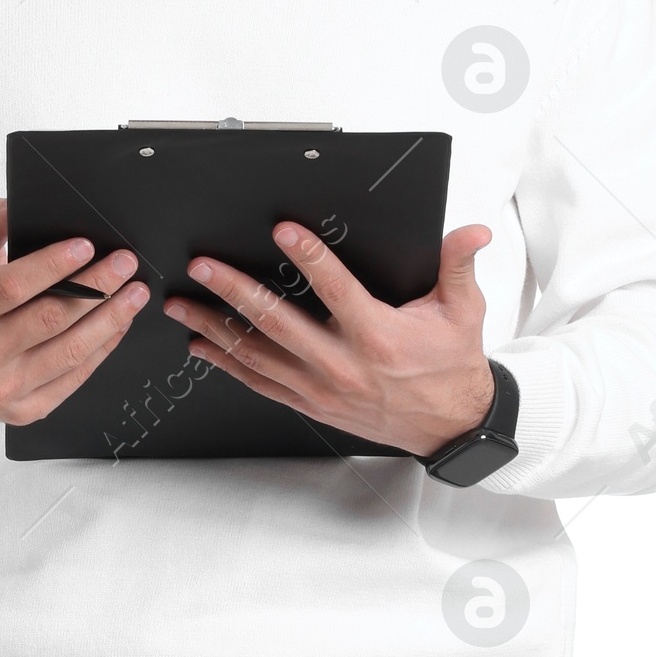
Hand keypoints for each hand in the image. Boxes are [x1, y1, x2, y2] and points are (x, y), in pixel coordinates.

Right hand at [0, 198, 145, 421]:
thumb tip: (14, 204)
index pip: (11, 287)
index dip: (52, 265)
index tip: (86, 246)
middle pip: (51, 317)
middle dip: (97, 286)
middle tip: (125, 263)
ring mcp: (5, 388)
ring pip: (72, 350)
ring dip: (111, 318)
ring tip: (135, 293)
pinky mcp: (28, 410)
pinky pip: (76, 376)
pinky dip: (104, 346)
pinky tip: (119, 322)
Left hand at [165, 221, 495, 456]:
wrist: (448, 426)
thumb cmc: (451, 365)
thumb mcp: (463, 312)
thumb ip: (459, 266)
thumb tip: (472, 230)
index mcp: (378, 337)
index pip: (337, 290)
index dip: (309, 258)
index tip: (283, 231)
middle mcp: (343, 365)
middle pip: (278, 323)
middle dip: (234, 292)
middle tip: (202, 267)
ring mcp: (321, 388)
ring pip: (258, 356)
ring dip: (216, 327)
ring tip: (183, 304)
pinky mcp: (310, 404)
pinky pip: (260, 382)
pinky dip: (227, 364)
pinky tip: (202, 345)